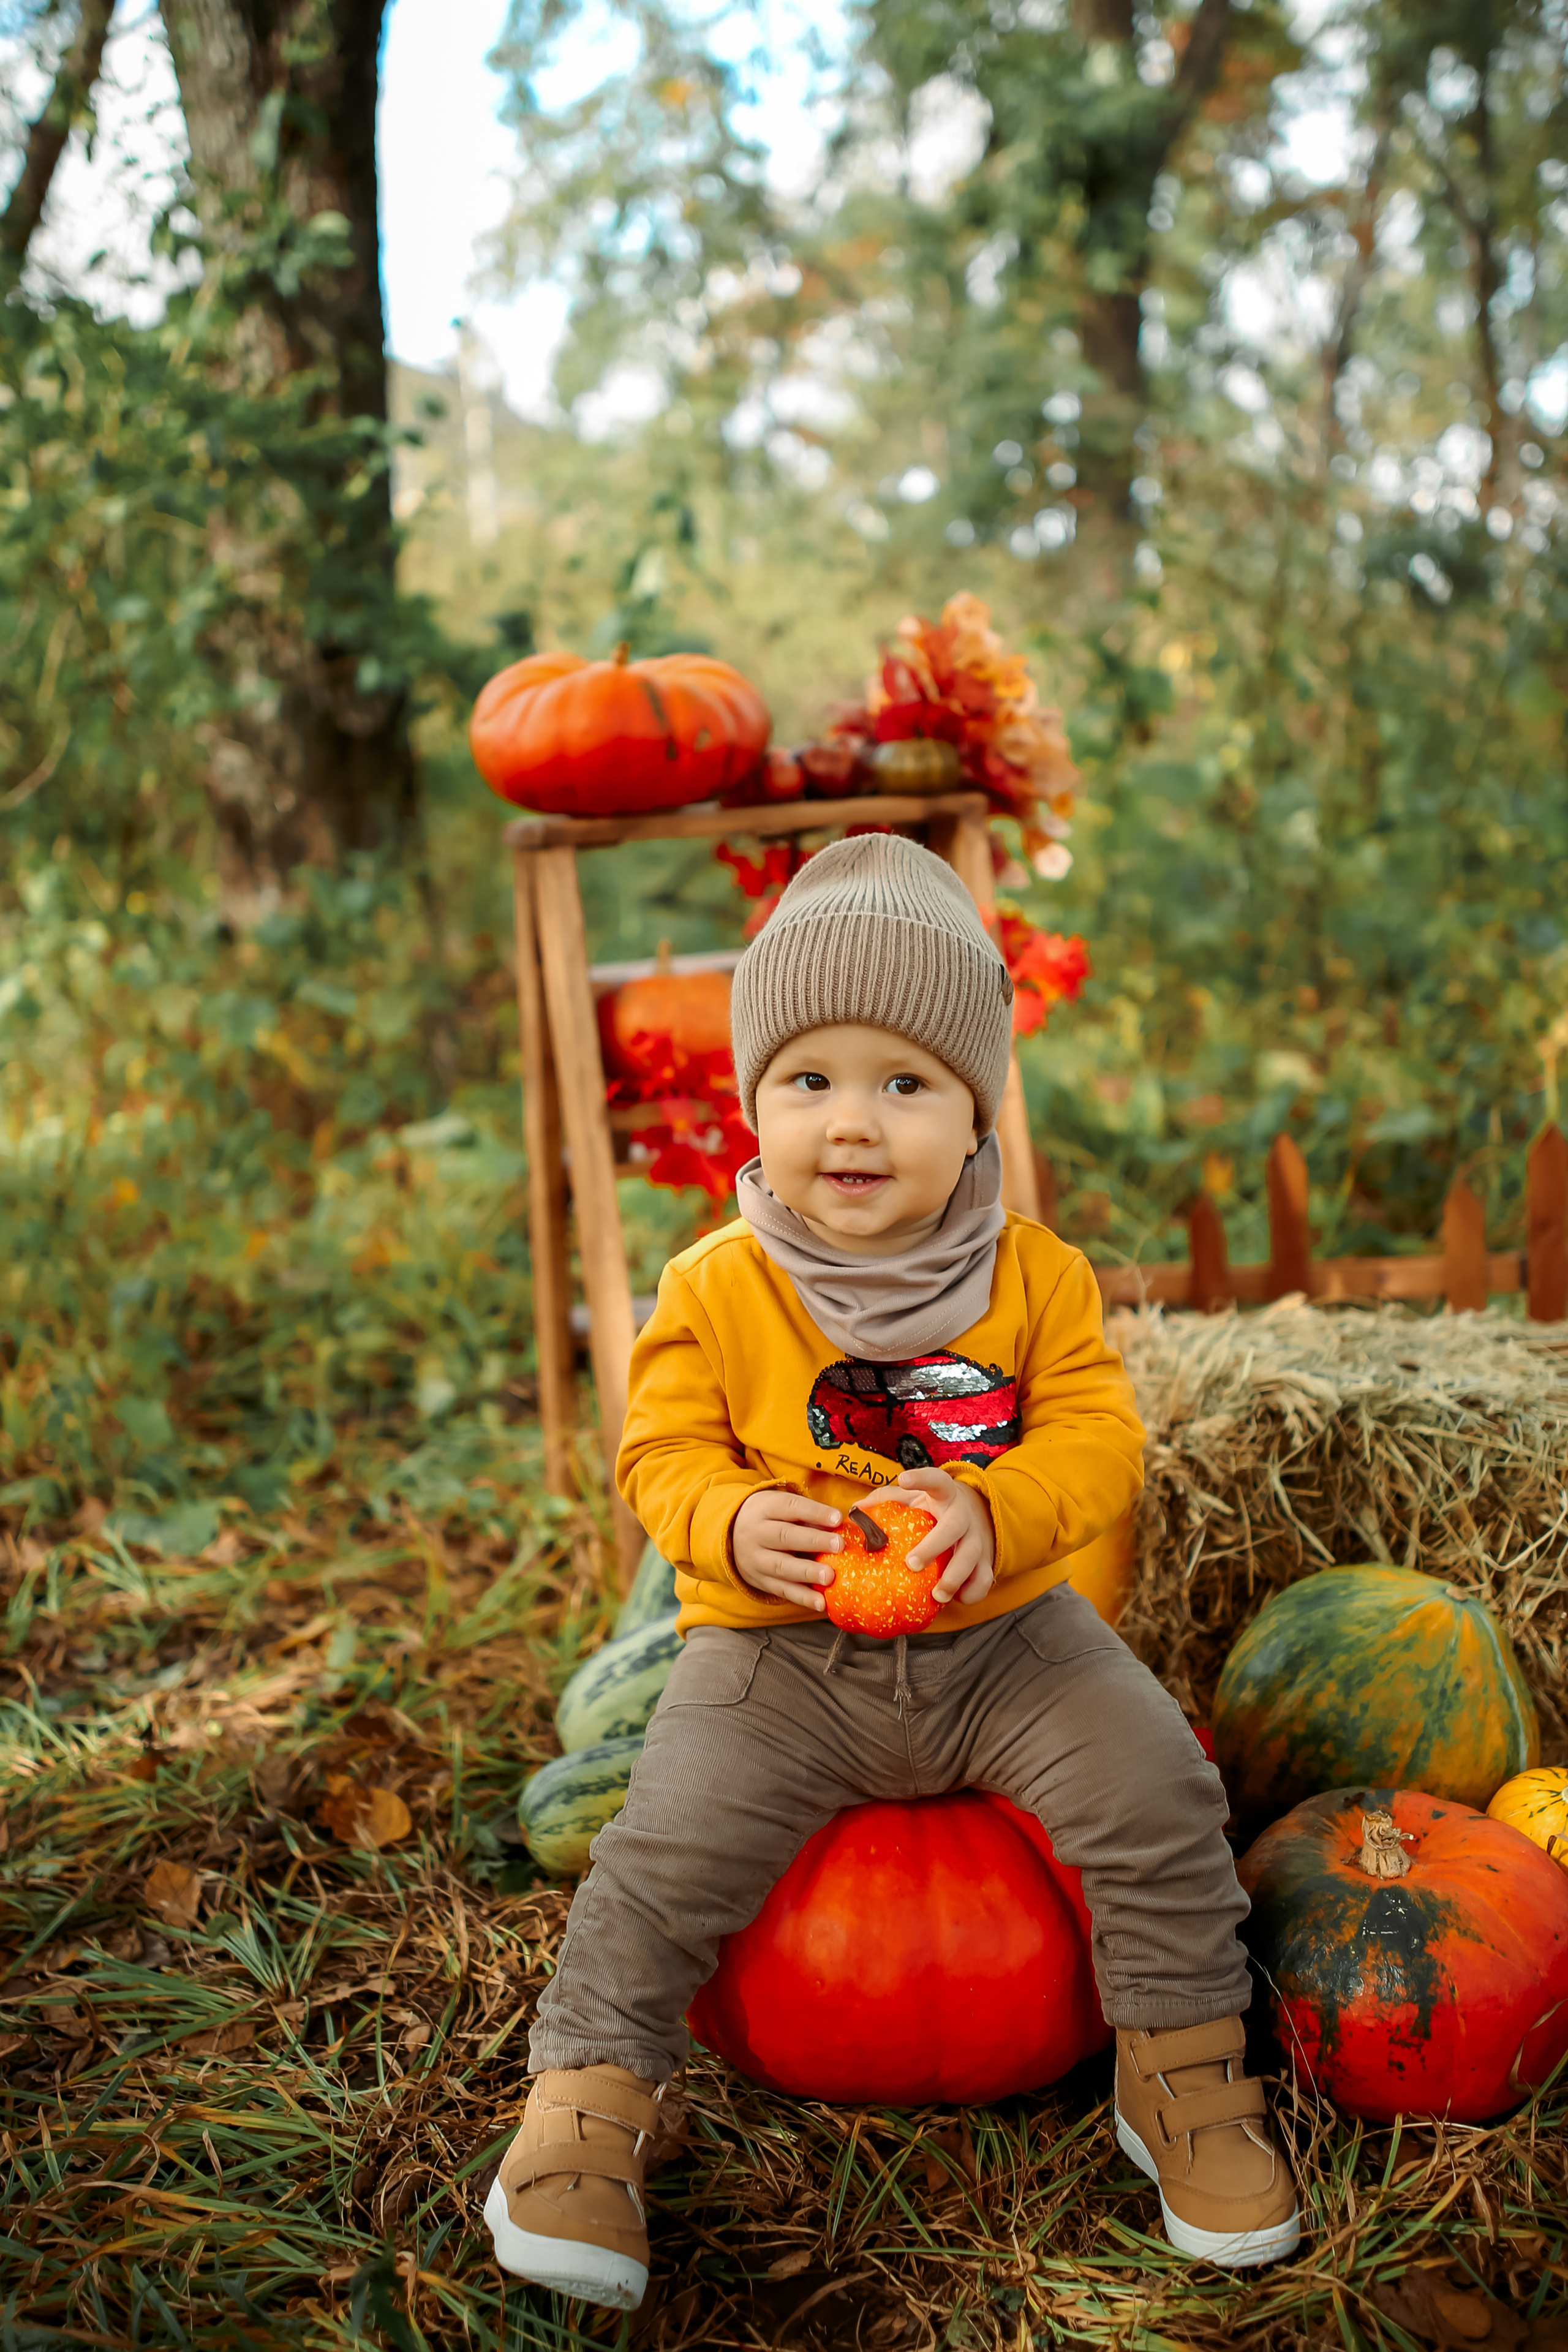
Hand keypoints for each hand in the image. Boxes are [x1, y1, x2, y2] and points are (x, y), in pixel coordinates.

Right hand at [732, 1487, 842, 1610]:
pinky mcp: (759, 1581)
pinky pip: (782, 1590)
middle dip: (814, 1541)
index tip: (837, 1519)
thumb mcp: (782, 1509)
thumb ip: (809, 1517)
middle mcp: (756, 1533)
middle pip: (784, 1536)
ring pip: (781, 1566)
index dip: (815, 1513)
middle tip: (838, 1545)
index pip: (791, 1507)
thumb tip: (840, 1526)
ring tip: (829, 1576)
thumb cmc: (770, 1519)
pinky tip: (820, 1602)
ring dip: (807, 1572)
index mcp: (765, 1508)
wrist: (731, 1535)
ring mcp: (756, 1559)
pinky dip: (802, 1597)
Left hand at [897, 1467, 995, 1607]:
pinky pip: (983, 1579)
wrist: (976, 1514)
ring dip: (954, 1576)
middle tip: (911, 1564)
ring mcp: (977, 1537)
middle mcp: (963, 1514)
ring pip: (971, 1556)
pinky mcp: (985, 1559)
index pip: (936, 1480)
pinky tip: (956, 1599)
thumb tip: (855, 1510)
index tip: (903, 1479)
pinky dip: (972, 1592)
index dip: (921, 1478)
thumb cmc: (933, 1508)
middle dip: (933, 1546)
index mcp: (944, 1494)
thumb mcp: (913, 1497)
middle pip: (954, 1526)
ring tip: (937, 1595)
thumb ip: (886, 1499)